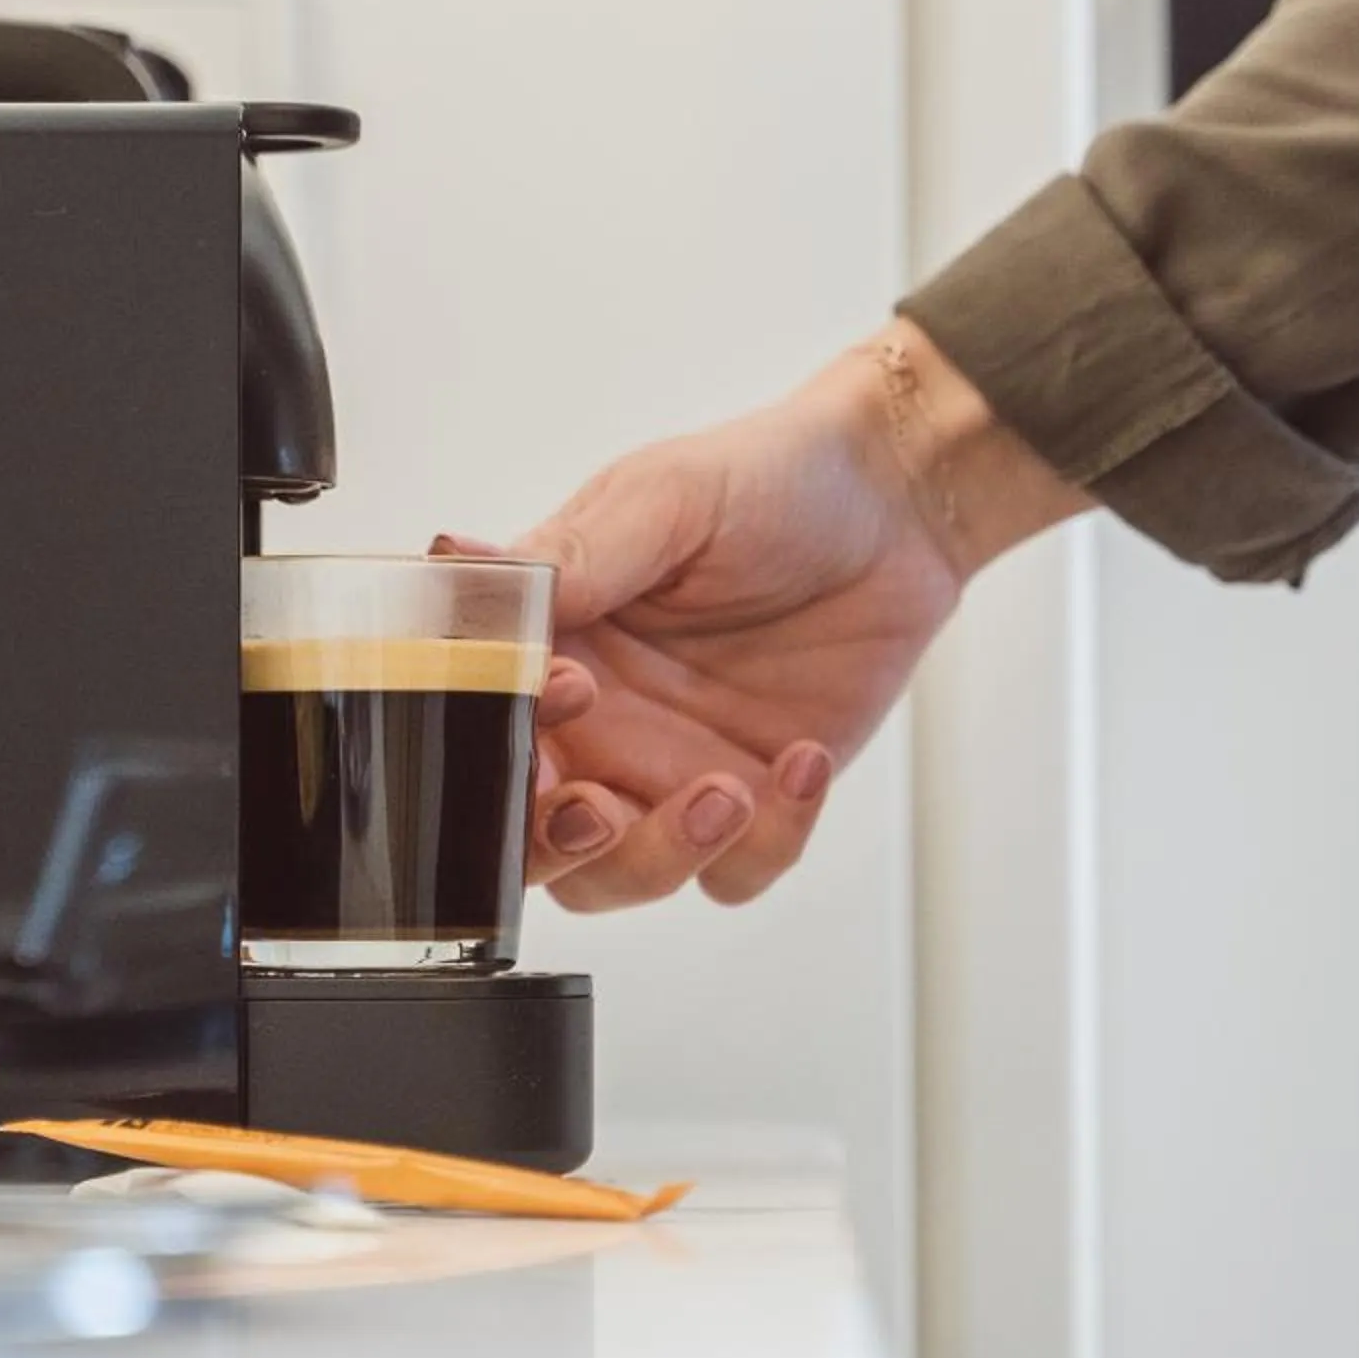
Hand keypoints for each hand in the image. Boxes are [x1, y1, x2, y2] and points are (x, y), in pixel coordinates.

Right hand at [469, 319, 1082, 913]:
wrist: (891, 503)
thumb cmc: (766, 481)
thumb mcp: (662, 498)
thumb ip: (574, 554)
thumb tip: (468, 566)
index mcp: (553, 648)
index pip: (484, 729)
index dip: (501, 747)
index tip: (567, 699)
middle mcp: (597, 723)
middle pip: (530, 839)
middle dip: (553, 846)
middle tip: (601, 810)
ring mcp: (670, 770)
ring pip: (621, 876)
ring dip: (661, 856)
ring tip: (724, 791)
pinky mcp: (755, 800)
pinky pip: (738, 872)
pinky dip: (767, 841)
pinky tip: (803, 762)